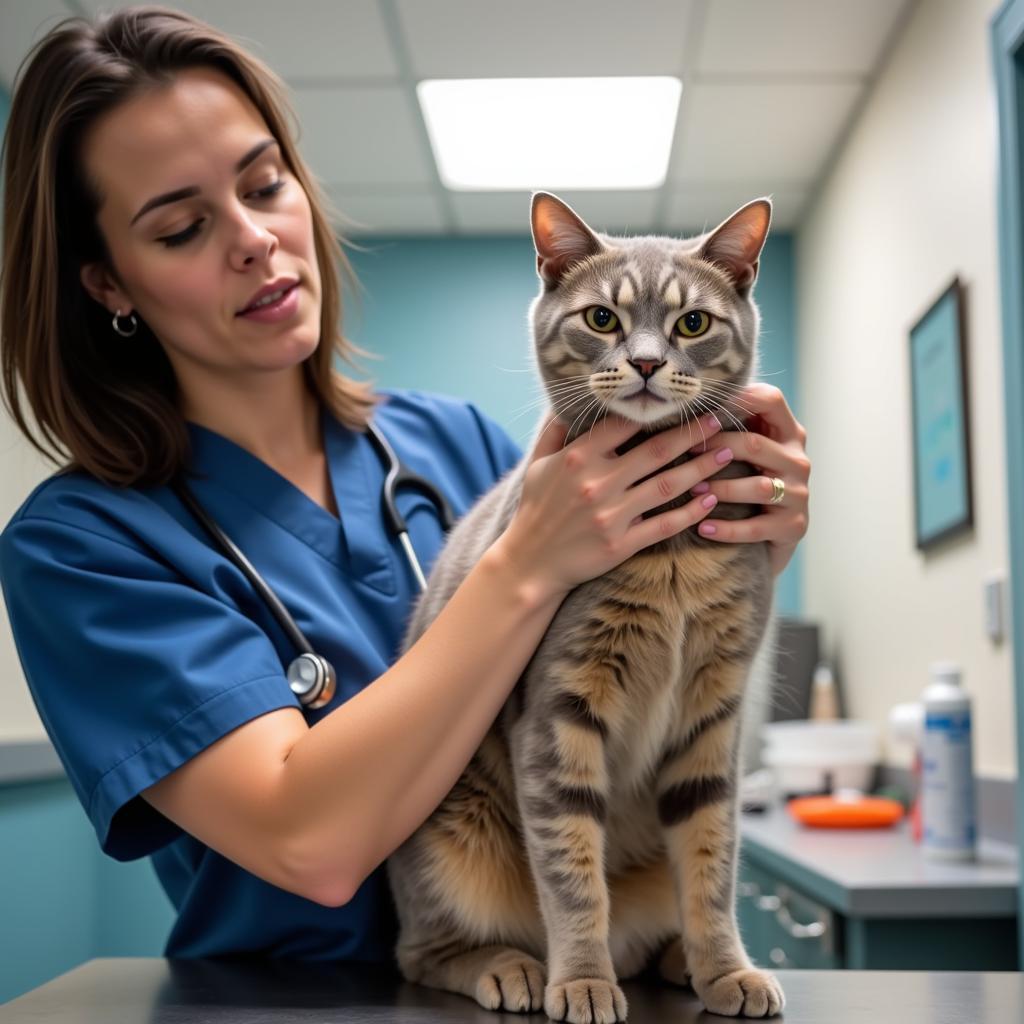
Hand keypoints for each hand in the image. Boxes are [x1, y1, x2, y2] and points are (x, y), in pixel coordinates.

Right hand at [500, 411, 731, 599]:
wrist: (530, 564)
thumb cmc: (535, 511)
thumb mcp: (537, 466)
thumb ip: (554, 432)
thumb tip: (565, 402)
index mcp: (578, 457)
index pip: (625, 424)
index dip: (656, 411)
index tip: (682, 401)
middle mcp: (596, 483)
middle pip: (656, 451)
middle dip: (692, 434)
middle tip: (719, 420)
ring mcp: (611, 515)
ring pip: (668, 486)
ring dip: (701, 468)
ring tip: (726, 454)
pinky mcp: (621, 544)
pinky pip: (664, 525)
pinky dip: (690, 512)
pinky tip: (709, 499)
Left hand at [687, 383, 809, 576]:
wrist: (775, 534)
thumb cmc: (748, 480)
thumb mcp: (746, 451)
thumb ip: (728, 426)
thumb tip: (679, 405)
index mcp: (788, 433)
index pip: (771, 400)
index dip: (737, 398)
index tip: (700, 407)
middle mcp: (797, 460)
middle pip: (755, 444)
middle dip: (715, 447)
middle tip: (683, 452)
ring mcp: (799, 494)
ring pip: (758, 487)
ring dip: (720, 488)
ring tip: (692, 491)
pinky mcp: (793, 526)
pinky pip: (756, 527)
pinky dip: (727, 528)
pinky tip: (703, 527)